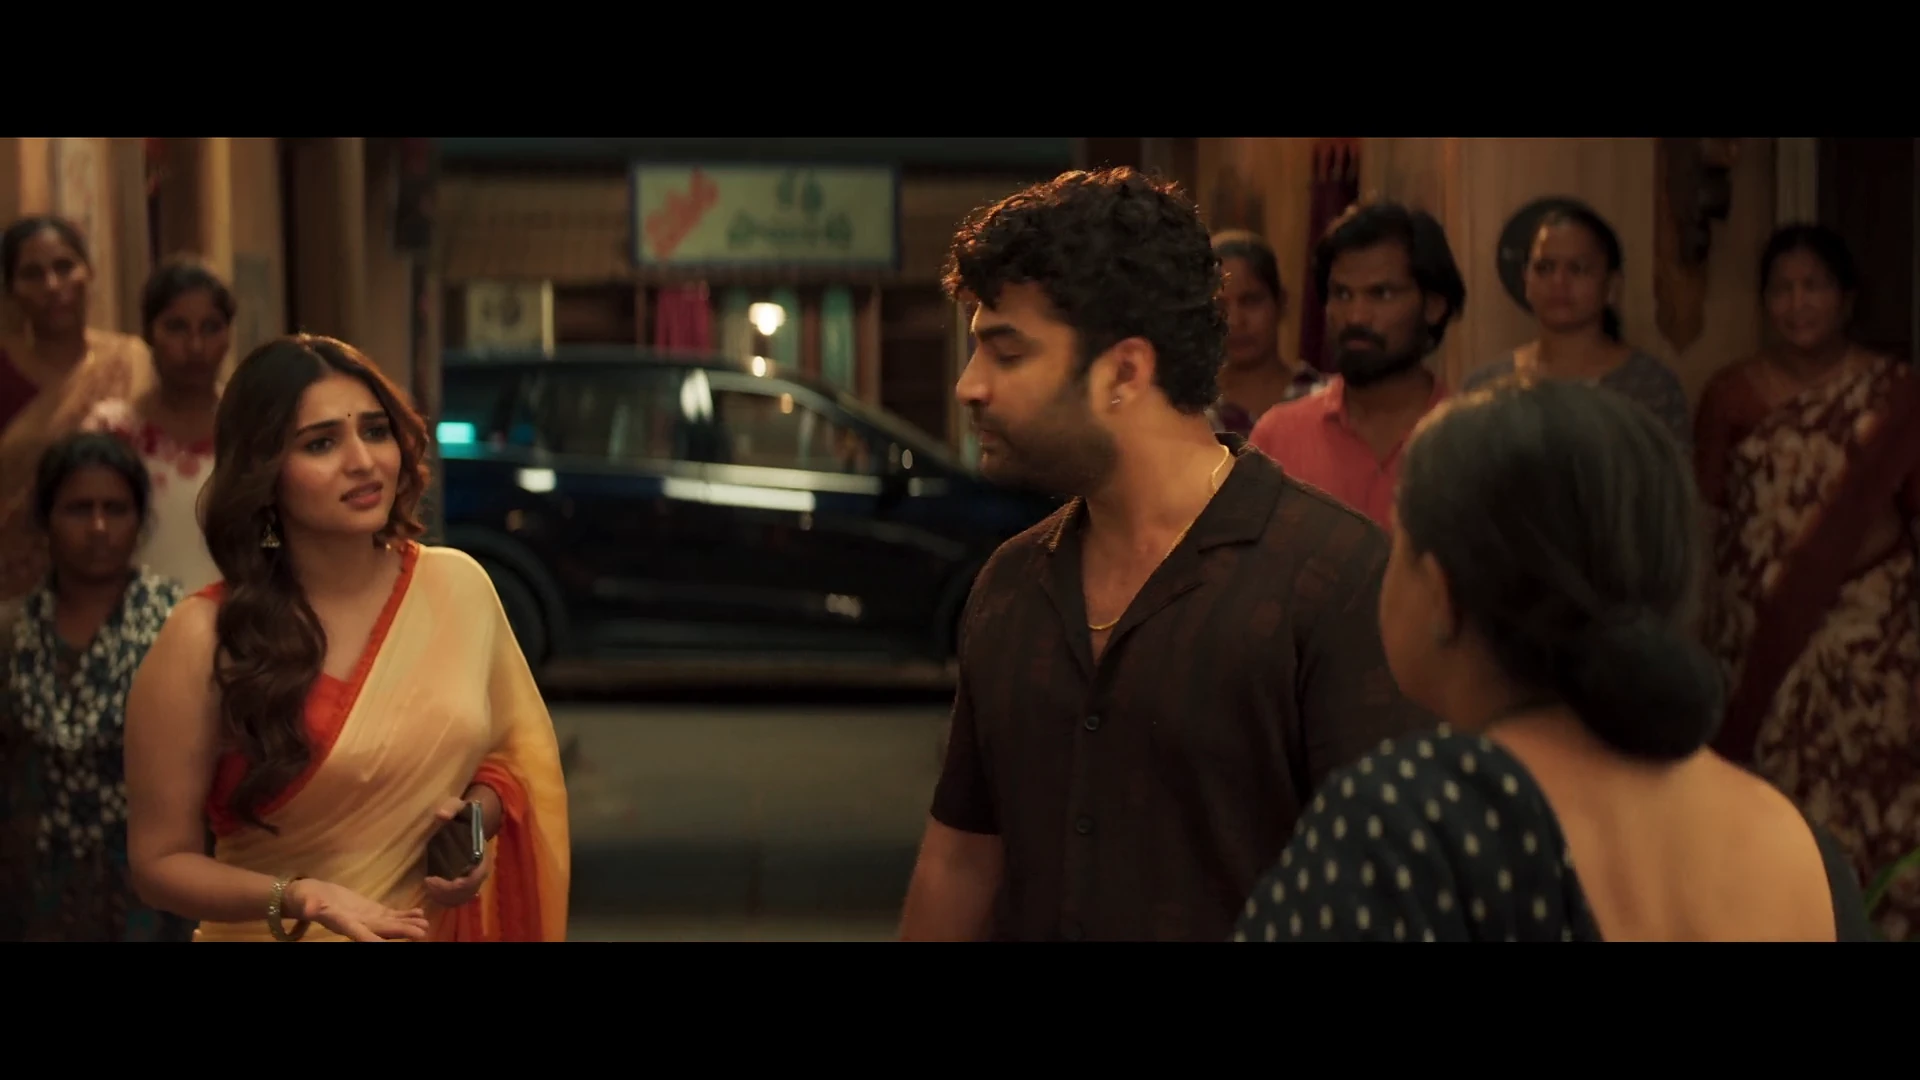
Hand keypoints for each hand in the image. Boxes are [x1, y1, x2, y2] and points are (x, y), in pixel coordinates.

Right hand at [285, 879, 429, 941]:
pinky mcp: (371, 911)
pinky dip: (404, 914)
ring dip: (408, 924)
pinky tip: (420, 913)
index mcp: (342, 923)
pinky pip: (390, 915)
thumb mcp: (306, 901)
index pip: (358, 934)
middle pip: (381, 930)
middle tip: (421, 933)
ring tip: (425, 924)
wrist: (309, 895)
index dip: (372, 939)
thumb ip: (310, 906)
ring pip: (390, 924)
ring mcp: (366, 919)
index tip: (385, 945)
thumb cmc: (305, 898)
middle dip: (401, 932)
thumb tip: (310, 910)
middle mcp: (357, 925)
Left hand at [424, 796, 493, 907]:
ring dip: (444, 896)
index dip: (454, 884)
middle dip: (445, 892)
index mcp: (481, 854)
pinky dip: (445, 898)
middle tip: (427, 882)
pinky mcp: (465, 881)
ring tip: (428, 885)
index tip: (432, 878)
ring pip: (462, 897)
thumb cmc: (465, 814)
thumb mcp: (458, 806)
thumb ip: (451, 808)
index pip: (474, 879)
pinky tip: (432, 890)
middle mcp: (480, 869)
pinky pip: (458, 897)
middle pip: (466, 892)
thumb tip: (441, 815)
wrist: (472, 820)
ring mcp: (473, 877)